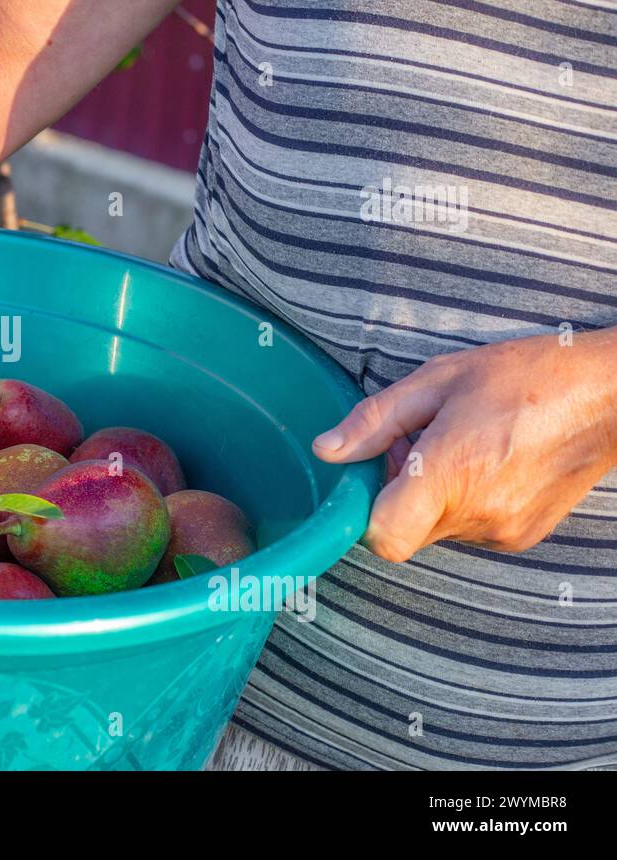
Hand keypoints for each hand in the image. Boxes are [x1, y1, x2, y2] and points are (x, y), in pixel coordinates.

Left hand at [312, 330, 616, 561]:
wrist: (608, 396)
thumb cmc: (525, 378)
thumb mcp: (437, 382)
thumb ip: (375, 421)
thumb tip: (327, 450)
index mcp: (451, 475)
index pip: (383, 536)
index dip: (366, 512)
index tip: (372, 477)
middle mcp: (477, 514)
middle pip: (405, 530)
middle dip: (398, 492)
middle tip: (420, 443)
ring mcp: (503, 531)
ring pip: (436, 530)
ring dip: (432, 497)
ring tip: (460, 446)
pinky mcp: (523, 537)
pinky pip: (469, 530)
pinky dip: (463, 504)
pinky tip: (485, 462)